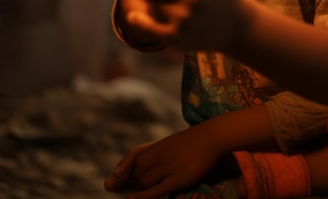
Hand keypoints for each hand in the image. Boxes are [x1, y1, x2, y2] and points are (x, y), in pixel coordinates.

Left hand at [104, 124, 221, 197]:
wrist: (214, 135)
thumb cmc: (196, 141)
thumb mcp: (174, 144)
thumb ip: (160, 153)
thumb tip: (147, 165)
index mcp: (159, 146)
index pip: (134, 157)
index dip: (122, 169)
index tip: (114, 178)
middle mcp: (160, 156)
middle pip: (136, 172)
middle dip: (126, 183)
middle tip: (119, 188)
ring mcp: (169, 167)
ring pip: (143, 182)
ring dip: (137, 189)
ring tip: (135, 194)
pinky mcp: (178, 178)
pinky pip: (156, 190)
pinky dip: (143, 196)